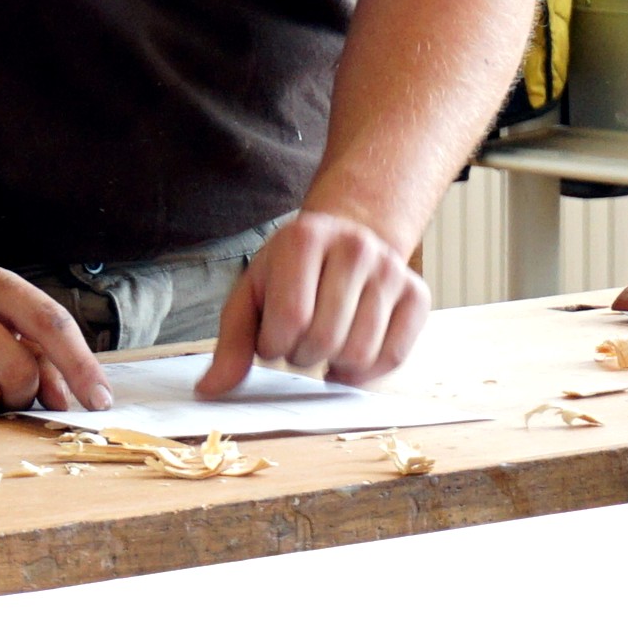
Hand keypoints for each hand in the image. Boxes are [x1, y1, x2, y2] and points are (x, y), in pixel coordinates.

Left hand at [197, 210, 427, 392]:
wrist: (347, 236)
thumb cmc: (292, 270)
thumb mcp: (253, 291)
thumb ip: (232, 341)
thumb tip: (209, 391)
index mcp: (304, 238)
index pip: (290, 319)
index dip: (274, 345)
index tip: (272, 336)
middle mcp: (354, 247)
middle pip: (325, 339)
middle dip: (302, 355)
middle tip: (299, 339)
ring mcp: (391, 269)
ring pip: (359, 354)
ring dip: (332, 365)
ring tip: (323, 342)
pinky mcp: (418, 294)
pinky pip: (393, 357)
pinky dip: (366, 371)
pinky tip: (348, 354)